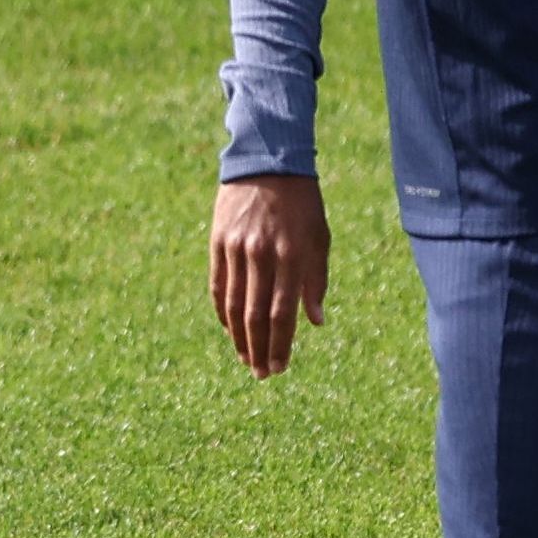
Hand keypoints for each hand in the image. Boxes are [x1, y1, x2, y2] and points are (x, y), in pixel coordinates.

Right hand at [210, 173, 329, 377]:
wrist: (267, 163)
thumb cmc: (303, 204)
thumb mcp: (320, 238)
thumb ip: (316, 280)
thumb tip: (315, 322)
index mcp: (293, 256)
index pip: (284, 313)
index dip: (280, 344)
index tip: (279, 367)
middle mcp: (262, 255)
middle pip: (257, 314)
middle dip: (259, 349)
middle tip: (261, 374)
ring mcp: (237, 249)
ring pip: (235, 305)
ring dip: (239, 337)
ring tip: (245, 358)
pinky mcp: (218, 242)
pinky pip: (218, 285)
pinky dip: (223, 311)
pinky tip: (230, 329)